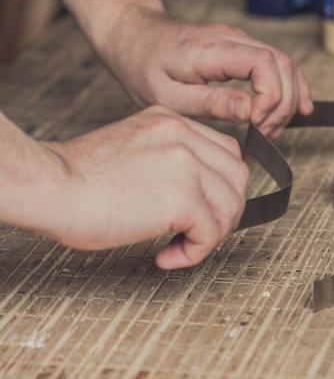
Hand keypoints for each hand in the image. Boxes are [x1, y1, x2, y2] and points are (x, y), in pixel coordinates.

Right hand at [42, 106, 248, 268]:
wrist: (50, 187)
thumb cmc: (78, 179)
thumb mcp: (134, 151)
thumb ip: (169, 160)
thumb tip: (197, 195)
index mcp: (171, 122)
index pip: (225, 152)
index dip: (220, 187)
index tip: (201, 210)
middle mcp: (183, 136)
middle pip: (237, 177)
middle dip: (225, 211)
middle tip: (198, 232)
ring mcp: (186, 165)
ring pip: (231, 206)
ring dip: (211, 235)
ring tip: (180, 246)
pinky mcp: (183, 198)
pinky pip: (211, 233)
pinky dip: (194, 252)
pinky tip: (167, 256)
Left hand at [100, 5, 312, 138]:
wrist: (132, 37)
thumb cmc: (142, 66)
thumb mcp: (166, 96)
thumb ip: (211, 103)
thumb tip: (250, 112)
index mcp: (210, 50)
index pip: (264, 64)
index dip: (270, 97)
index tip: (256, 124)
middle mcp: (230, 39)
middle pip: (281, 65)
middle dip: (282, 105)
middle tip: (265, 133)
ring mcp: (238, 41)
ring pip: (284, 64)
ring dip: (287, 100)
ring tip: (272, 129)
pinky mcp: (241, 48)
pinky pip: (277, 64)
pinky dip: (291, 87)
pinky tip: (299, 107)